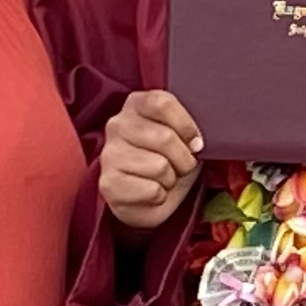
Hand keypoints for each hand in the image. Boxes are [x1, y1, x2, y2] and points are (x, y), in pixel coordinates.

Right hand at [100, 87, 204, 233]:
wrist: (147, 201)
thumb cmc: (168, 162)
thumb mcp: (182, 137)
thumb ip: (188, 127)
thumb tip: (196, 142)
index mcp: (136, 105)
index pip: (162, 103)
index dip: (186, 125)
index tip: (195, 143)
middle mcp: (117, 125)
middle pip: (165, 137)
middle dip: (184, 160)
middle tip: (180, 167)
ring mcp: (110, 154)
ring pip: (160, 166)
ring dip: (171, 179)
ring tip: (162, 179)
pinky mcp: (109, 183)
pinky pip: (152, 190)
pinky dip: (159, 196)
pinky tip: (150, 193)